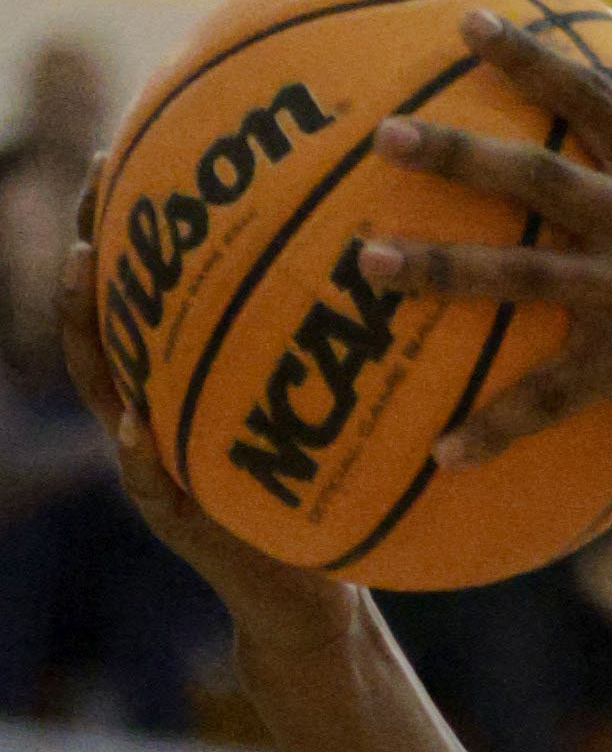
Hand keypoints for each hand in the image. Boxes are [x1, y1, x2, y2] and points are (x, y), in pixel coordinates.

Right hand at [56, 176, 370, 654]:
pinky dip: (138, 451)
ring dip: (88, 329)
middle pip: (101, 320)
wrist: (312, 597)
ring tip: (84, 270)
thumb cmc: (325, 497)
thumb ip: (330, 361)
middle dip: (88, 252)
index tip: (122, 154)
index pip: (144, 292)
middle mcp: (152, 409)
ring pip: (104, 387)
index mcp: (182, 380)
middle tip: (92, 190)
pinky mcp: (172, 518)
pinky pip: (147, 479)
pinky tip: (137, 422)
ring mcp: (150, 461)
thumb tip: (388, 263)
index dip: (123, 226)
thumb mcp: (329, 419)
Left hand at [354, 28, 611, 480]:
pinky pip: (551, 397)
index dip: (528, 58)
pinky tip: (443, 453)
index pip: (591, 97)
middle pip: (534, 176)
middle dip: (455, 153)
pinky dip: (496, 426)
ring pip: (522, 275)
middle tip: (382, 135)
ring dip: (441, 269)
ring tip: (369, 263)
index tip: (468, 25)